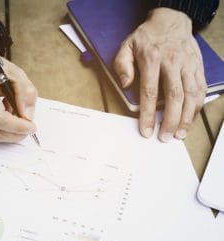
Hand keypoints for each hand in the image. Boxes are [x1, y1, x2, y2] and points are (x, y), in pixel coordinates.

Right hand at [0, 38, 36, 142]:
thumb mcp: (17, 74)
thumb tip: (27, 116)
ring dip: (9, 131)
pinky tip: (4, 115)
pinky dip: (1, 128)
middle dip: (16, 133)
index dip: (16, 126)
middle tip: (29, 127)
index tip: (31, 127)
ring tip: (16, 116)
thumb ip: (25, 93)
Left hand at [114, 8, 206, 141]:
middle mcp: (172, 63)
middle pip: (174, 96)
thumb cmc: (147, 37)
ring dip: (187, 117)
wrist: (171, 20)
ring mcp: (188, 65)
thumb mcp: (127, 46)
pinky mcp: (197, 67)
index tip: (146, 131)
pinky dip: (197, 106)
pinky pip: (200, 89)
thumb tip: (125, 85)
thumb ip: (122, 65)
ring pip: (191, 95)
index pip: (149, 92)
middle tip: (165, 137)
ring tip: (179, 134)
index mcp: (152, 59)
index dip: (147, 115)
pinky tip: (192, 118)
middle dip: (170, 120)